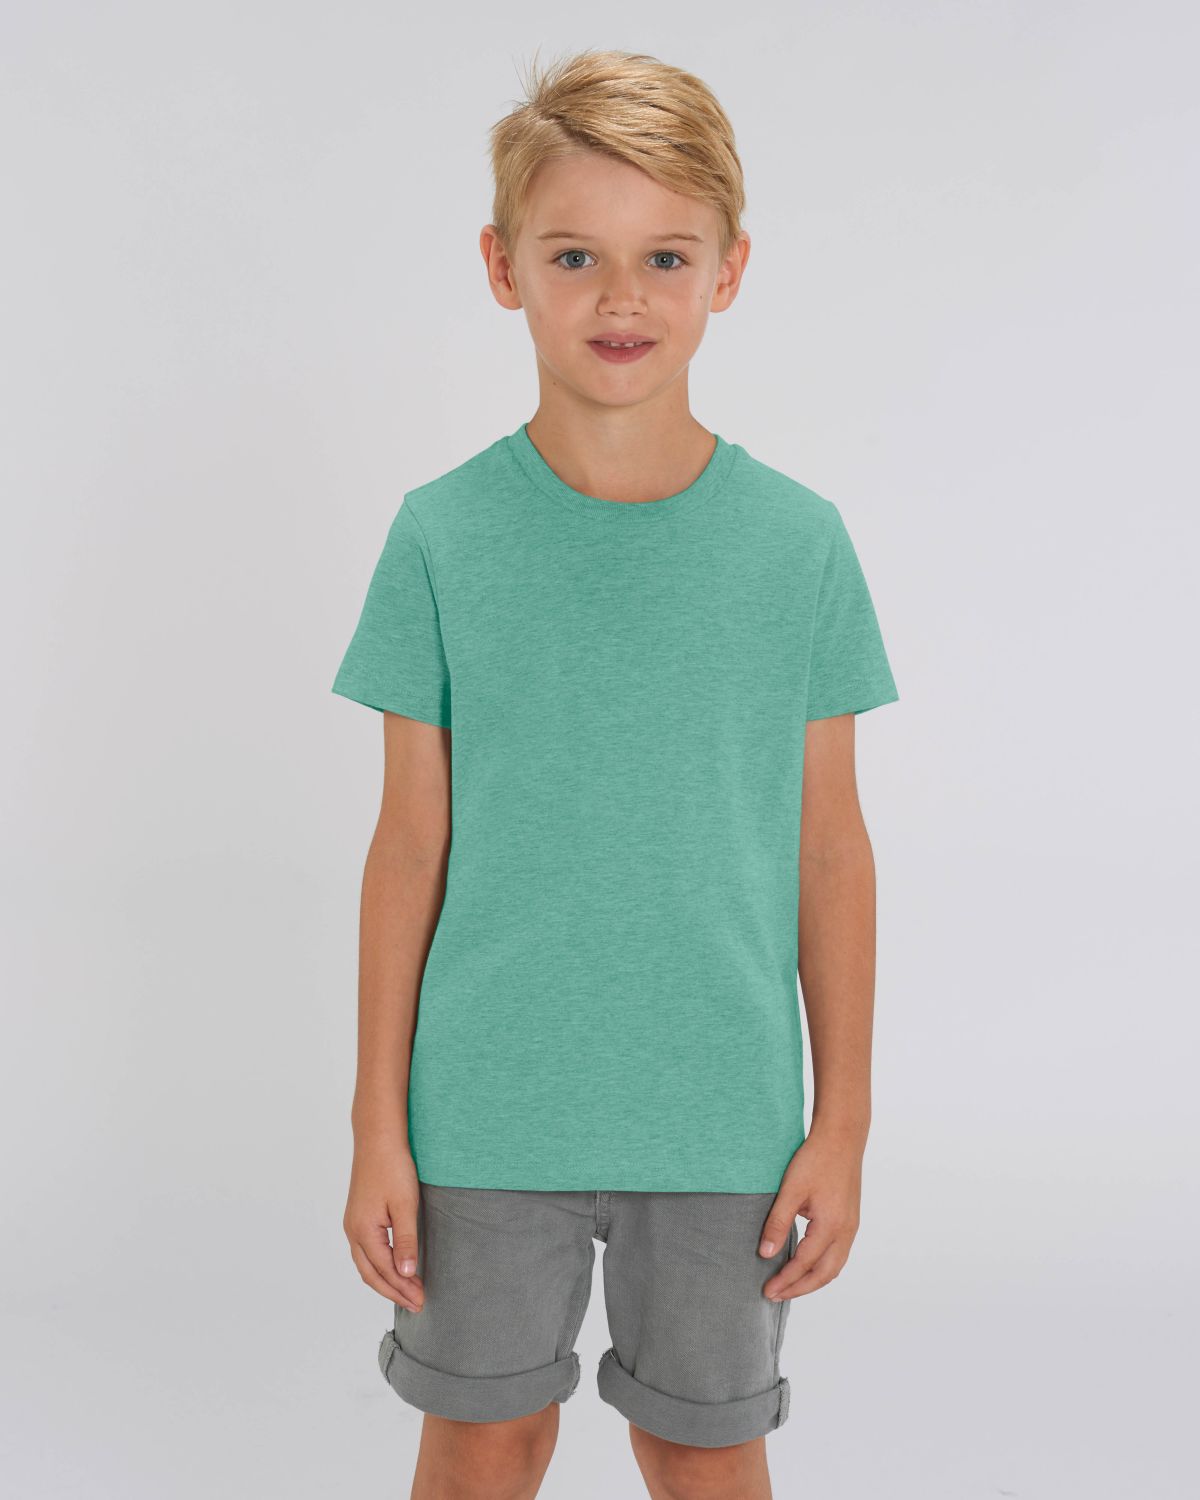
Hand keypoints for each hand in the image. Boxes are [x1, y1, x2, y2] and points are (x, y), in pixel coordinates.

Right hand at [344, 1138, 425, 1311]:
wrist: (378, 1139)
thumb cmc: (393, 1167)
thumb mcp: (405, 1205)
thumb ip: (406, 1241)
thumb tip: (407, 1273)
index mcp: (363, 1231)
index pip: (385, 1270)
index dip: (403, 1288)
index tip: (422, 1300)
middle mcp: (353, 1231)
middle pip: (371, 1274)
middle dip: (393, 1291)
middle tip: (417, 1303)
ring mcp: (352, 1224)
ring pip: (366, 1264)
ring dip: (385, 1281)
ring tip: (407, 1292)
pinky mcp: (357, 1217)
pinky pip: (365, 1252)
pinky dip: (379, 1266)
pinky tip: (393, 1268)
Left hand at [758, 1129, 863, 1300]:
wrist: (842, 1138)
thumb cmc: (815, 1159)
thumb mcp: (791, 1190)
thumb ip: (777, 1222)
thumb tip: (765, 1254)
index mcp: (831, 1226)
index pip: (804, 1264)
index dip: (785, 1280)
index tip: (767, 1290)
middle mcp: (846, 1232)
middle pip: (824, 1275)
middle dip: (799, 1288)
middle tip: (775, 1295)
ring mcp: (851, 1227)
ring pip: (834, 1267)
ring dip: (812, 1280)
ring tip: (789, 1286)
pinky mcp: (851, 1221)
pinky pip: (838, 1255)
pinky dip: (822, 1267)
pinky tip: (807, 1265)